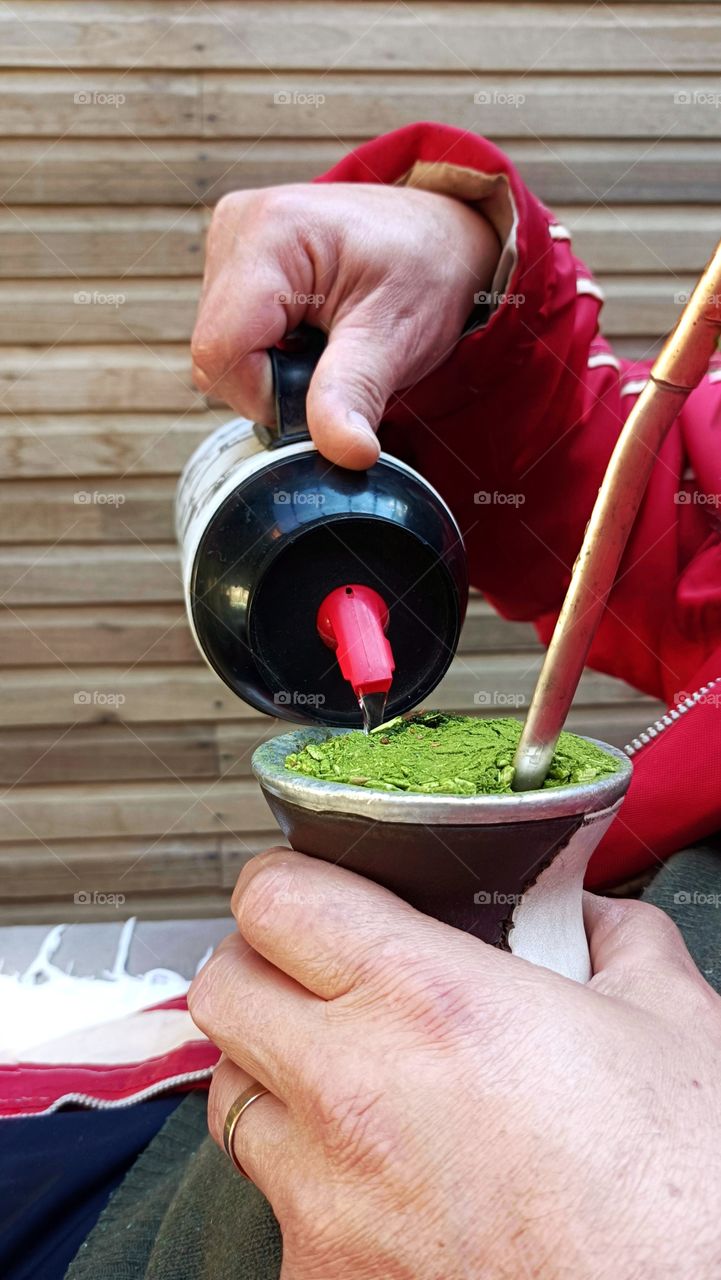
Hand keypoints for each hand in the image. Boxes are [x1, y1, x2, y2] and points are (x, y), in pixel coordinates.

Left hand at [188, 849, 720, 1279]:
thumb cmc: (682, 1196)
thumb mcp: (673, 1022)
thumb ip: (611, 938)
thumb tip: (583, 919)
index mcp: (431, 1000)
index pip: (276, 898)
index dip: (287, 878)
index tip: (310, 889)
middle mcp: (355, 1095)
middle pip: (222, 989)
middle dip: (261, 966)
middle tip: (315, 972)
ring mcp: (326, 1201)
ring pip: (232, 1096)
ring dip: (274, 1070)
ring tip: (350, 1077)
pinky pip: (275, 1203)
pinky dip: (311, 1179)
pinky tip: (384, 1178)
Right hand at [191, 183, 499, 467]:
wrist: (441, 237)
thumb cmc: (426, 270)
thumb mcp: (397, 335)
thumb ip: (357, 392)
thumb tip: (346, 452)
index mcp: (270, 234)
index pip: (222, 351)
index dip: (266, 394)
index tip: (326, 391)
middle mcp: (236, 228)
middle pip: (215, 354)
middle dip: (272, 384)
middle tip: (335, 364)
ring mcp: (229, 242)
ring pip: (220, 351)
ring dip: (271, 370)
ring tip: (327, 344)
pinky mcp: (232, 262)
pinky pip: (229, 336)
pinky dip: (268, 353)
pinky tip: (308, 334)